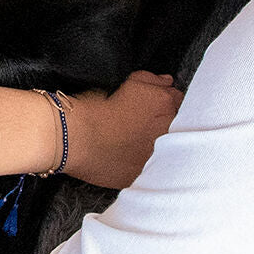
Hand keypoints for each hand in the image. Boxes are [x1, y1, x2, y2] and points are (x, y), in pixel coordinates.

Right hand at [63, 71, 181, 187]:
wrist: (76, 138)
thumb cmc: (96, 107)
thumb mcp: (126, 82)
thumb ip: (152, 79)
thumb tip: (166, 81)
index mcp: (165, 104)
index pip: (178, 100)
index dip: (163, 101)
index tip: (152, 105)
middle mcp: (167, 131)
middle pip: (174, 124)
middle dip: (162, 122)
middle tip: (140, 122)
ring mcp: (156, 155)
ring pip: (164, 147)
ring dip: (154, 142)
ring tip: (131, 139)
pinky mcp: (143, 174)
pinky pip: (148, 167)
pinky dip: (140, 160)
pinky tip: (125, 155)